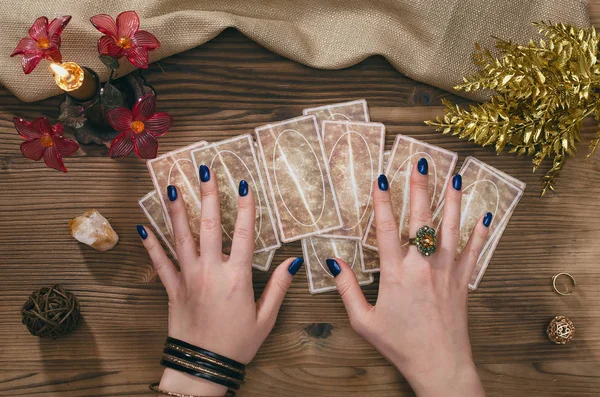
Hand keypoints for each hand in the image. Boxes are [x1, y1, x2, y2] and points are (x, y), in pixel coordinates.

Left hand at [137, 166, 302, 395]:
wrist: (202, 367)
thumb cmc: (236, 344)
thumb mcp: (265, 318)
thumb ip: (279, 287)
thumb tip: (294, 261)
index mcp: (237, 277)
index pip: (245, 234)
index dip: (246, 207)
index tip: (244, 184)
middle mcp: (211, 271)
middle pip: (209, 226)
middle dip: (207, 195)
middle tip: (204, 170)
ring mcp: (189, 278)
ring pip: (180, 238)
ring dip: (176, 211)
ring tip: (172, 186)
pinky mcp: (173, 289)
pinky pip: (160, 263)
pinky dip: (151, 245)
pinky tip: (143, 227)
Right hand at [329, 159, 488, 396]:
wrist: (440, 365)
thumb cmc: (401, 344)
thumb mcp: (364, 321)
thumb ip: (347, 289)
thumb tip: (332, 262)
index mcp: (396, 274)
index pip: (386, 229)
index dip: (382, 202)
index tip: (381, 178)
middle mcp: (422, 267)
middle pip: (420, 219)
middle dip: (419, 188)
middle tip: (420, 162)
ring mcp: (446, 272)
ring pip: (450, 228)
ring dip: (451, 200)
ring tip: (453, 176)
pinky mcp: (463, 281)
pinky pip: (474, 251)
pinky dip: (481, 232)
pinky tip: (486, 213)